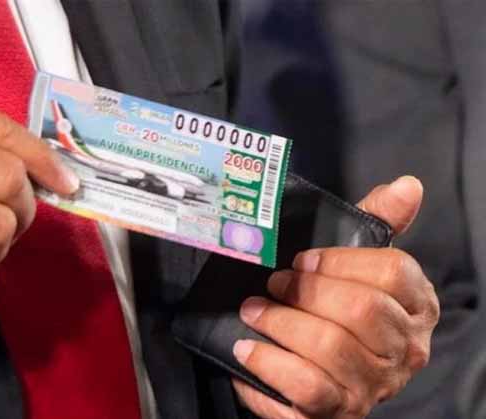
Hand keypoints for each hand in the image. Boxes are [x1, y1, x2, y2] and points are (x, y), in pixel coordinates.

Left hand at [232, 176, 439, 417]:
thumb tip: (406, 185)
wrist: (323, 382)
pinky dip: (270, 364)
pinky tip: (246, 349)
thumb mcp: (357, 266)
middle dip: (305, 291)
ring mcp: (374, 384)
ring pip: (330, 347)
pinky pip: (307, 387)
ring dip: (280, 324)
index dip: (340, 261)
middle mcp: (404, 348)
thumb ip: (376, 226)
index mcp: (416, 305)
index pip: (392, 272)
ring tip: (252, 311)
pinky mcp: (339, 410)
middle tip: (271, 284)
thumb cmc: (339, 313)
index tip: (301, 259)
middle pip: (360, 309)